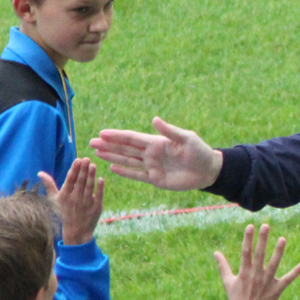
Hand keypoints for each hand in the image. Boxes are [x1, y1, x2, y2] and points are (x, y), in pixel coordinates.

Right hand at [39, 158, 103, 245]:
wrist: (76, 231)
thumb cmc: (64, 212)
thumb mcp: (54, 200)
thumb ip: (49, 185)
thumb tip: (40, 172)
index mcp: (65, 195)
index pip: (70, 180)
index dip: (74, 170)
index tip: (78, 160)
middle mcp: (75, 199)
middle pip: (80, 182)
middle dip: (84, 170)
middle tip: (87, 159)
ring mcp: (86, 204)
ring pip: (89, 187)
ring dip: (91, 176)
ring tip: (93, 165)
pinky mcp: (96, 208)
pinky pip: (98, 196)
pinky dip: (100, 188)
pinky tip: (100, 179)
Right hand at [90, 117, 222, 190]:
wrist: (208, 171)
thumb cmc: (200, 152)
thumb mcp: (187, 139)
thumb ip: (170, 131)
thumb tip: (154, 119)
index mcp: (156, 142)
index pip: (132, 138)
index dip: (117, 136)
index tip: (102, 133)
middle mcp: (151, 154)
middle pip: (125, 149)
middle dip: (109, 145)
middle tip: (91, 142)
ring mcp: (152, 167)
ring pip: (127, 161)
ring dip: (112, 157)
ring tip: (97, 153)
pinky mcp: (156, 180)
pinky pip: (137, 175)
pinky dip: (125, 172)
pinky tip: (112, 168)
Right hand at [214, 224, 299, 299]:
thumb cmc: (236, 299)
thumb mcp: (227, 282)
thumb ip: (223, 266)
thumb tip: (215, 252)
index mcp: (244, 273)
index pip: (245, 252)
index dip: (248, 239)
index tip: (250, 226)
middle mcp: (256, 276)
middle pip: (260, 255)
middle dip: (263, 240)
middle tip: (266, 226)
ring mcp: (267, 282)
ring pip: (274, 264)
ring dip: (279, 252)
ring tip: (283, 239)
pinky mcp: (277, 290)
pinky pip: (288, 280)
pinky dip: (296, 272)